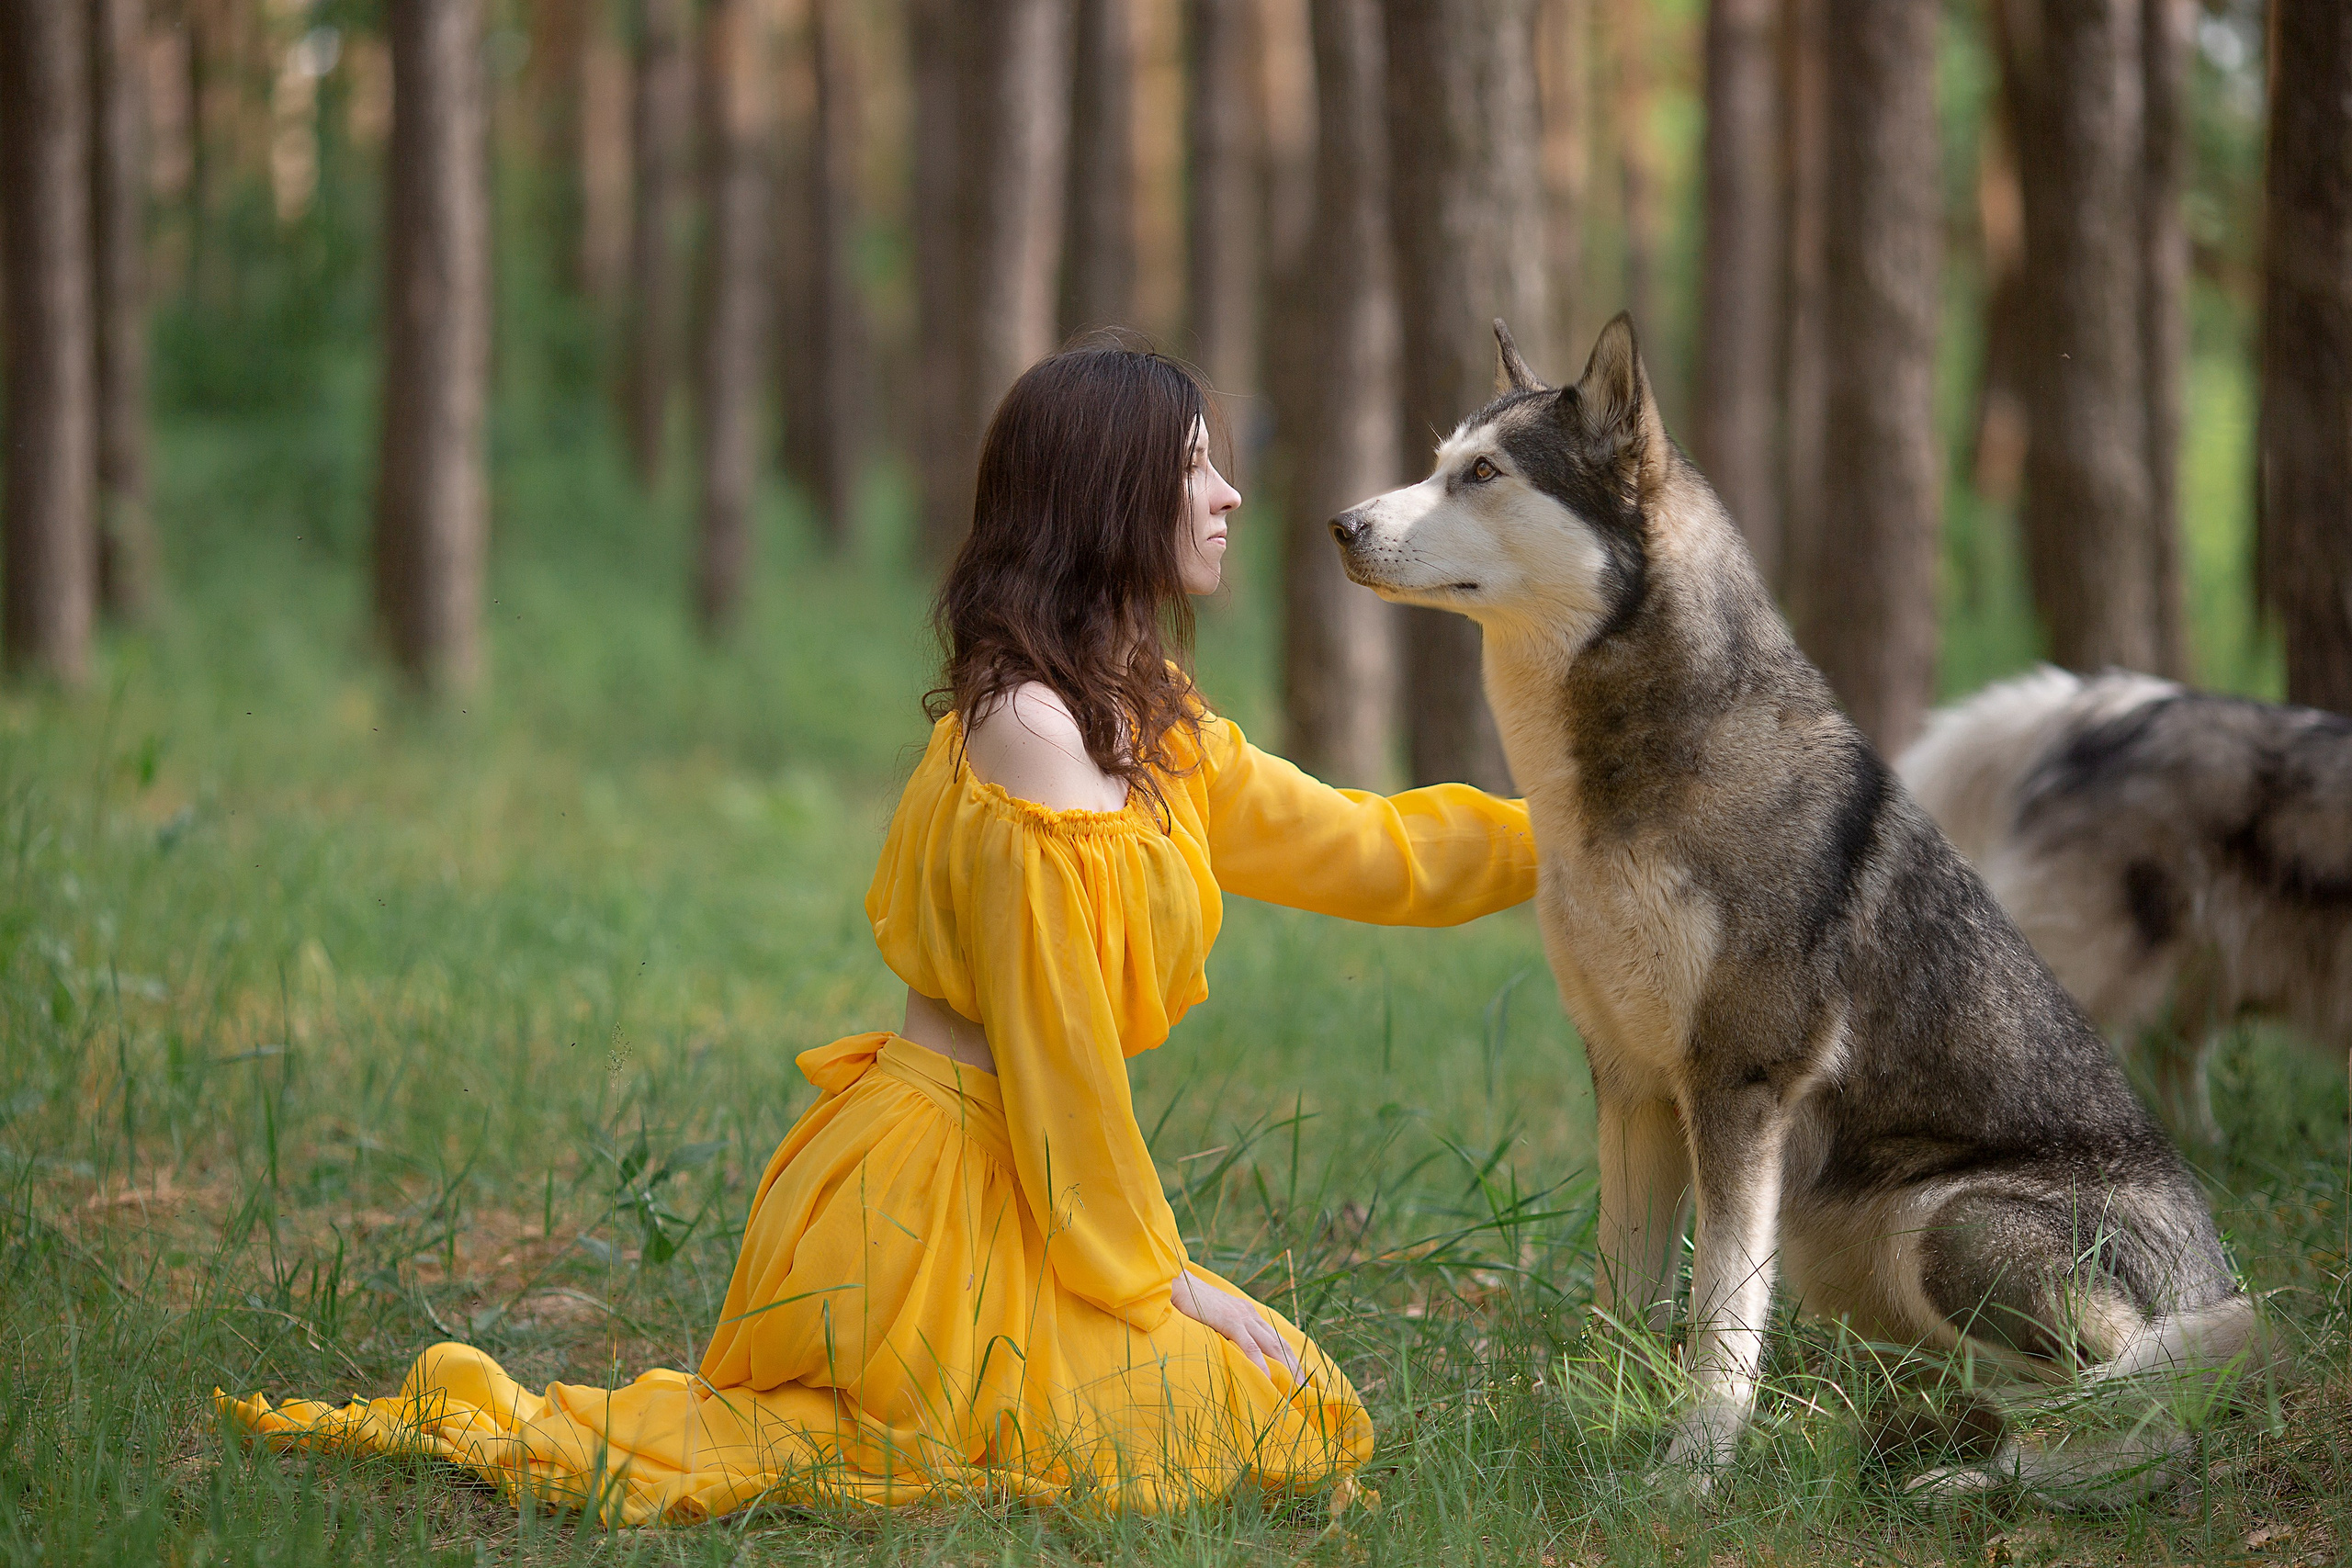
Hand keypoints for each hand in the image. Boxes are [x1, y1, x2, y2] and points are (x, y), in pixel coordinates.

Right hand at [1171, 1269, 1302, 1381]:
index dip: (1288, 1355)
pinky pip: (1249, 1346)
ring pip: (1271, 1345)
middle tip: (1307, 1386)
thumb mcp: (1214, 1316)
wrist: (1178, 1283)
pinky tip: (1268, 1377)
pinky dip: (1260, 1362)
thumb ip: (1225, 1329)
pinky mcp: (1229, 1321)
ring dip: (1286, 1367)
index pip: (1274, 1336)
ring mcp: (1241, 1317)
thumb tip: (1229, 1349)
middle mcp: (1250, 1314)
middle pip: (1279, 1343)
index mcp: (1248, 1313)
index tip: (1299, 1373)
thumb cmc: (1191, 1302)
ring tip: (1296, 1387)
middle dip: (1295, 1365)